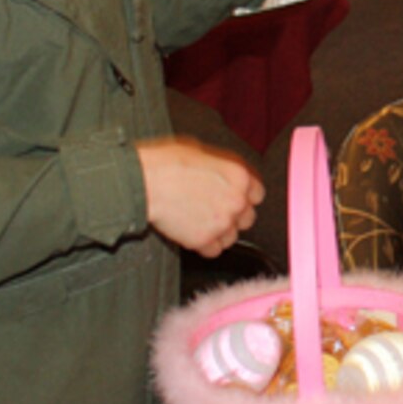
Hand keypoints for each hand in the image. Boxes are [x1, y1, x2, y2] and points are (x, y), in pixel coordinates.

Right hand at [137, 138, 262, 256]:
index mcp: (240, 177)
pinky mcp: (205, 241)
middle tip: (213, 210)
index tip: (232, 198)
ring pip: (232, 237)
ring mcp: (222, 223)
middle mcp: (237, 201)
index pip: (257, 195)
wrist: (145, 182)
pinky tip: (192, 232)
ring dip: (219, 232)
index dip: (243, 196)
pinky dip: (204, 245)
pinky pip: (214, 251)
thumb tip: (223, 174)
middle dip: (233, 216)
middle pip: (247, 218)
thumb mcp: (202, 152)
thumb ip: (222, 168)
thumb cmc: (167, 163)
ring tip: (199, 221)